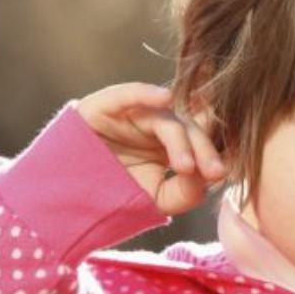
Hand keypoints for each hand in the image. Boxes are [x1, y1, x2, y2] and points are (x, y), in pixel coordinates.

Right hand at [76, 83, 225, 215]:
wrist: (65, 197)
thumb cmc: (113, 195)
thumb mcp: (155, 200)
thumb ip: (185, 192)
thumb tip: (208, 178)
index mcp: (174, 143)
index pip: (203, 138)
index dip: (218, 150)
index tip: (228, 171)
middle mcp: (158, 124)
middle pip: (190, 127)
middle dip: (204, 150)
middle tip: (215, 172)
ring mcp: (134, 113)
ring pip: (166, 118)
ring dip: (180, 139)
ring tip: (185, 166)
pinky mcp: (106, 105)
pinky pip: (129, 93)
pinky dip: (146, 92)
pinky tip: (164, 97)